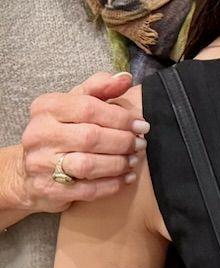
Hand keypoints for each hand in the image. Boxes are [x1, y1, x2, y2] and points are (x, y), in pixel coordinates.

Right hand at [12, 73, 146, 212]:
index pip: (89, 108)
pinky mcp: (47, 189)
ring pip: (88, 165)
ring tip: (134, 160)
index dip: (121, 117)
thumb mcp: (76, 103)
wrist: (29, 171)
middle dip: (123, 141)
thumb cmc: (62, 131)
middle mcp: (39, 134)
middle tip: (141, 144)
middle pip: (90, 137)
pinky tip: (126, 178)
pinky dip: (112, 184)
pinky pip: (87, 190)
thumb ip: (100, 88)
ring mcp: (40, 163)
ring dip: (118, 163)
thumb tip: (125, 77)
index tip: (141, 125)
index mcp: (47, 108)